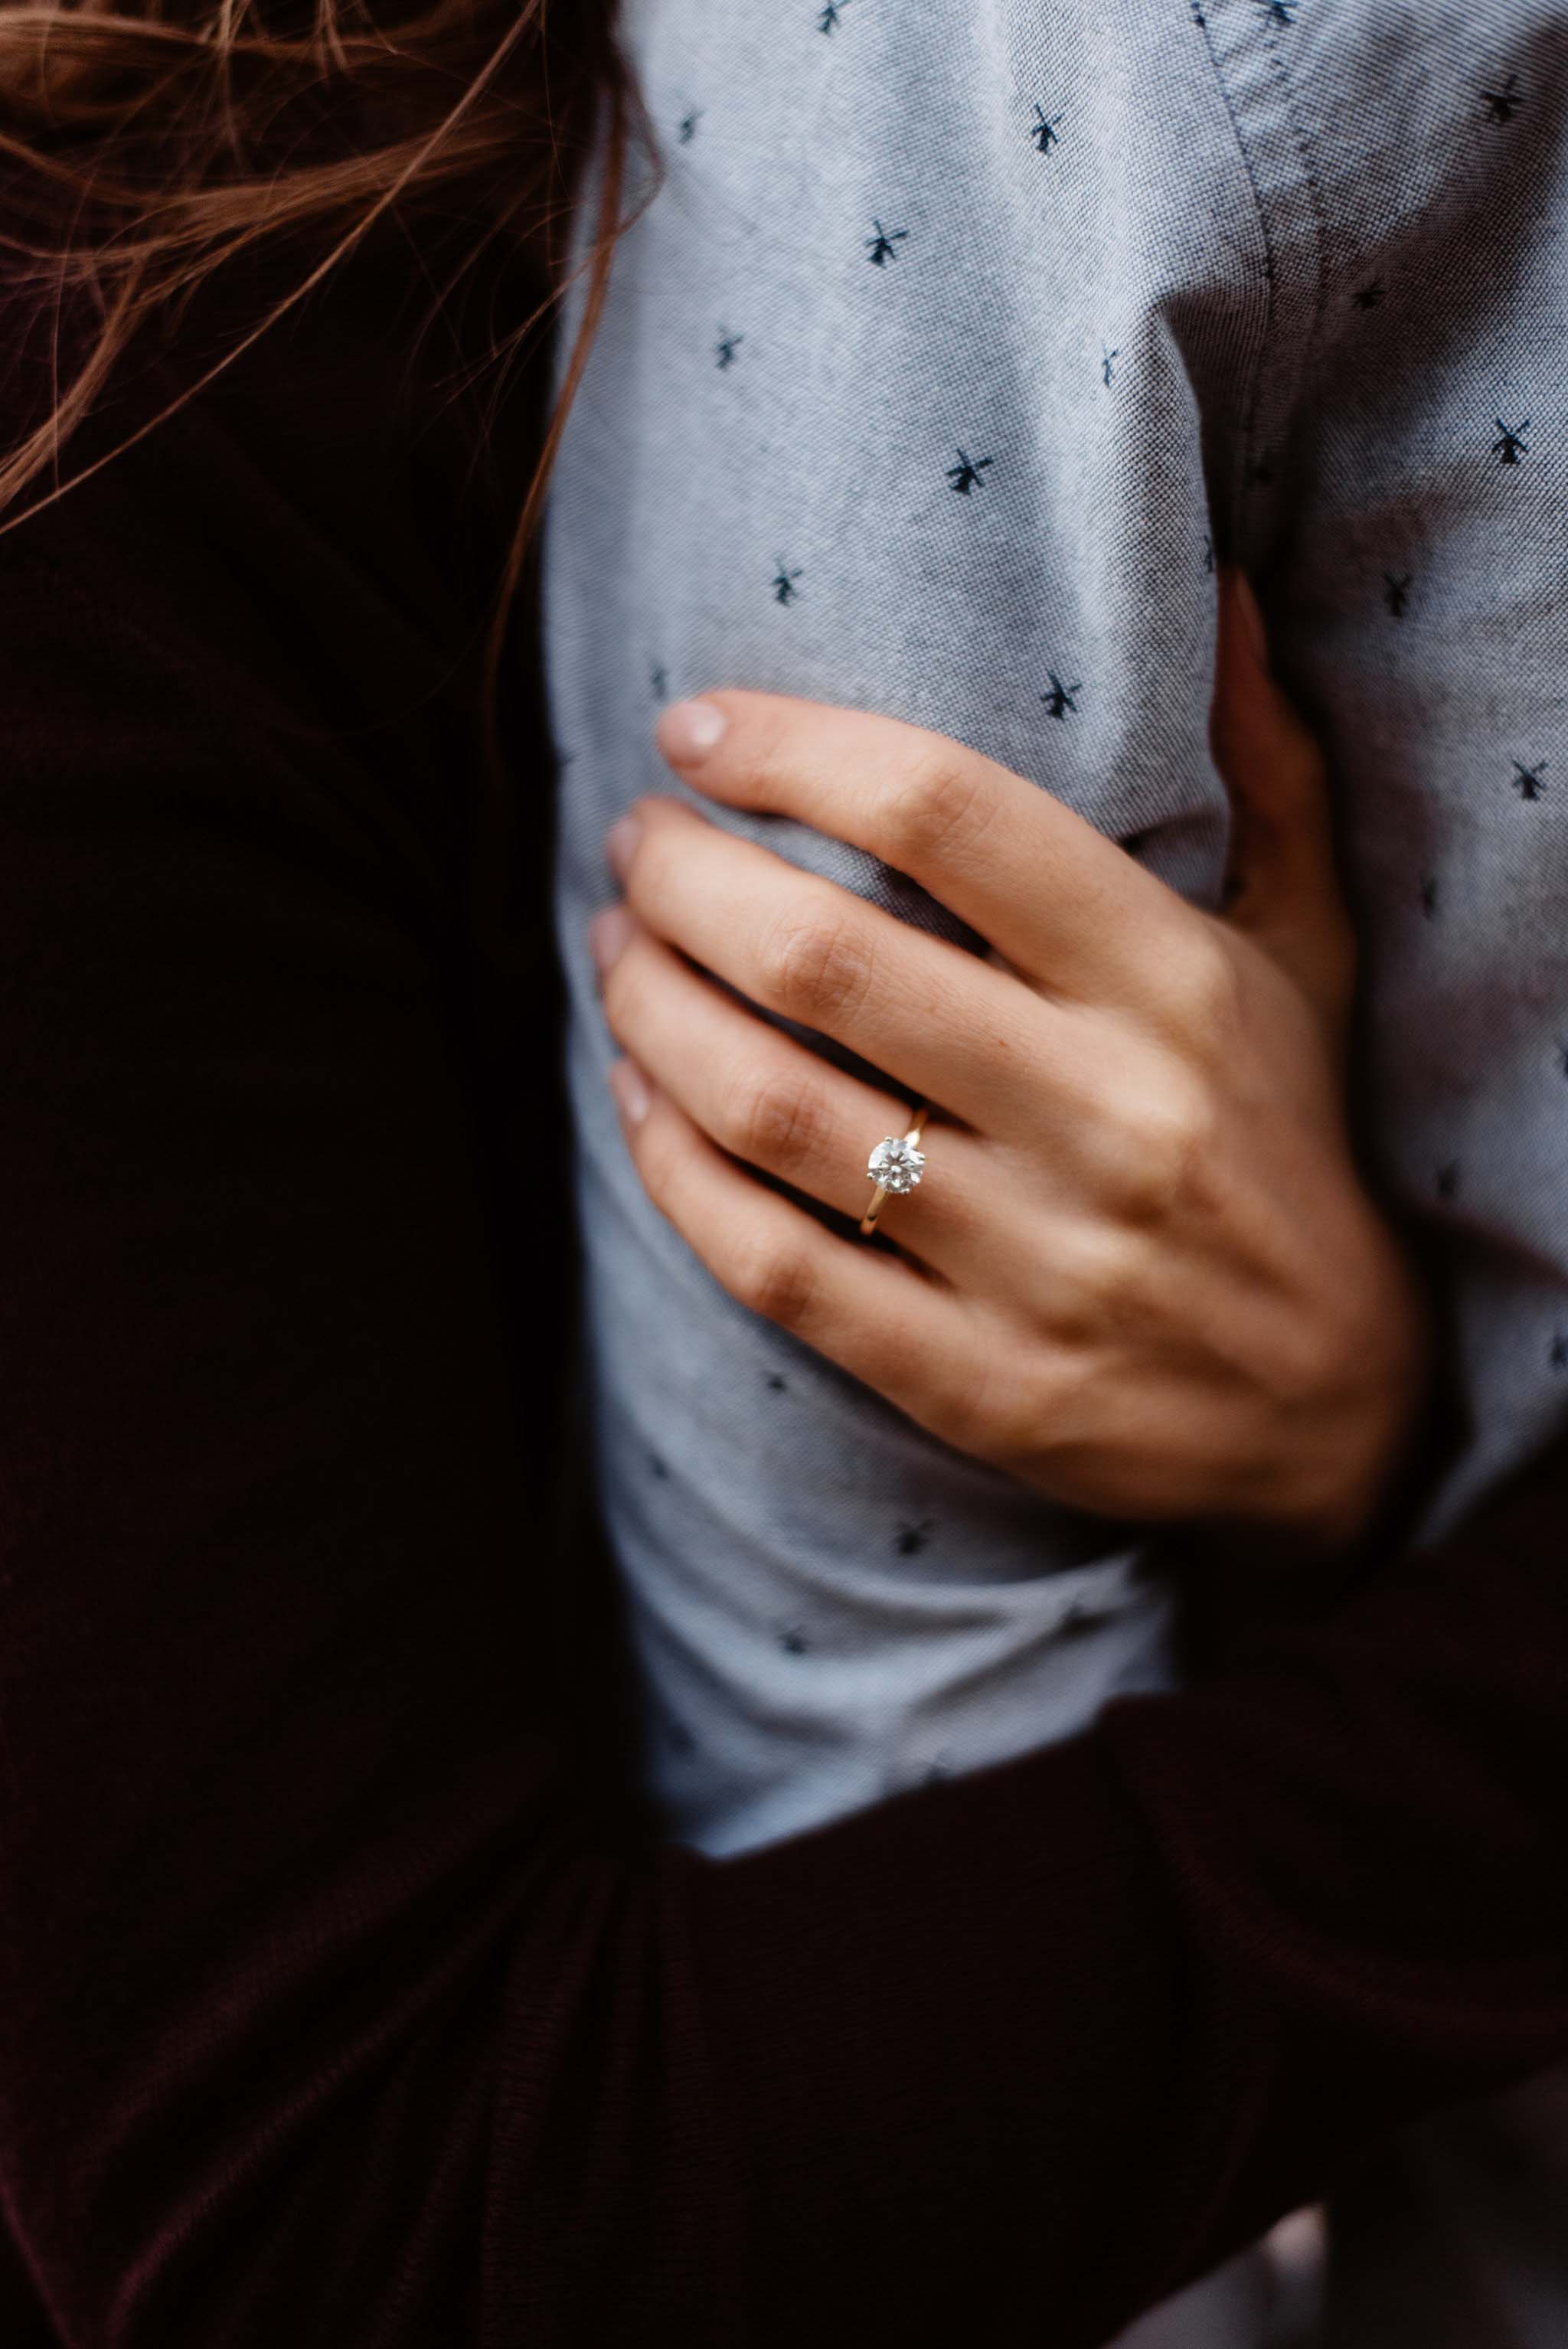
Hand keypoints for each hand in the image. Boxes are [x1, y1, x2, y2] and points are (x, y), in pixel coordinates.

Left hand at [589, 567, 1433, 1556]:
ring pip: (773, 1112)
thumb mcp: (1306, 954)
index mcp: (1171, 983)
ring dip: (653, 1013)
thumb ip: (1269, 776)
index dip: (793, 749)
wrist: (1338, 1409)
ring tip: (613, 952)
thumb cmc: (1290, 1145)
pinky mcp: (979, 1382)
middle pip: (823, 959)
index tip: (695, 728)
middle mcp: (1104, 1114)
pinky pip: (775, 1264)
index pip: (949, 812)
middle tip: (632, 844)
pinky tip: (633, 1098)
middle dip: (682, 878)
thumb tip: (1222, 595)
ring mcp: (1038, 1260)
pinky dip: (673, 1171)